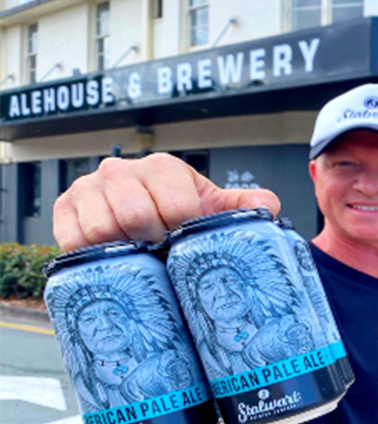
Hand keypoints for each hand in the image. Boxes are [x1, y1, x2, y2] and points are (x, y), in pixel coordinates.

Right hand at [53, 153, 280, 251]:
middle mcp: (122, 170)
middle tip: (160, 253)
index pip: (175, 202)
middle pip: (135, 214)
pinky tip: (110, 256)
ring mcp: (90, 187)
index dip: (183, 230)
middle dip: (153, 241)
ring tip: (138, 254)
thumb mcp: (214, 206)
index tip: (184, 243)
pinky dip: (91, 254)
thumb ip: (243, 205)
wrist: (142, 217)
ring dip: (123, 249)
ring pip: (103, 227)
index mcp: (163, 167)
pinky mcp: (64, 208)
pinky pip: (71, 238)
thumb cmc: (181, 211)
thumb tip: (267, 206)